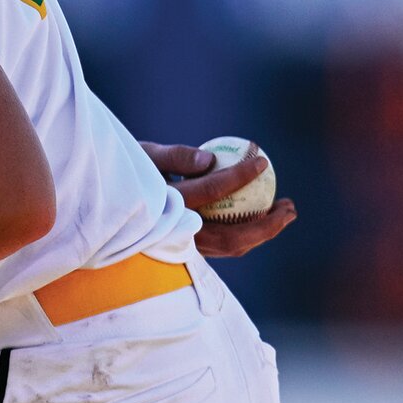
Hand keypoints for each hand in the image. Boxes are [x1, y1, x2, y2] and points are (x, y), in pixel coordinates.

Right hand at [139, 142, 296, 258]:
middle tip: (290, 205)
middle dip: (268, 225)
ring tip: (284, 210)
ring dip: (263, 232)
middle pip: (231, 238)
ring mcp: (183, 246)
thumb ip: (175, 157)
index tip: (261, 160)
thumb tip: (210, 160)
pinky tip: (262, 213)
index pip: (211, 191)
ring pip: (230, 248)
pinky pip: (225, 245)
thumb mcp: (146, 155)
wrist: (112, 202)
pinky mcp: (189, 247)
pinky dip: (248, 233)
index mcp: (166, 206)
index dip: (240, 175)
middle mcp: (176, 233)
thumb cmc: (129, 169)